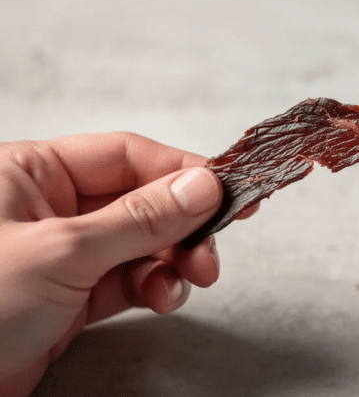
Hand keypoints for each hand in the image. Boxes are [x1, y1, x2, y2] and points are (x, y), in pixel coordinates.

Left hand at [0, 133, 241, 395]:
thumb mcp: (62, 252)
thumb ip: (140, 218)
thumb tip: (203, 185)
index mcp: (31, 172)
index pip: (126, 155)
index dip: (182, 172)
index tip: (230, 190)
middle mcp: (48, 208)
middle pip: (141, 200)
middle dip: (183, 225)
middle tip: (213, 248)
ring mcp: (62, 255)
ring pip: (142, 244)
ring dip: (174, 260)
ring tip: (190, 279)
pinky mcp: (69, 299)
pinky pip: (129, 280)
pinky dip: (156, 287)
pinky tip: (165, 296)